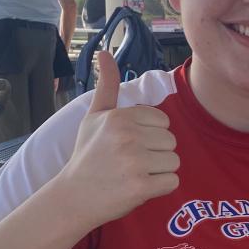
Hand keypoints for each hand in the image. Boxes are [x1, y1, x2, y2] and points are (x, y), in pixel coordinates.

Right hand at [60, 51, 179, 228]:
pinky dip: (161, 188)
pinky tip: (139, 187)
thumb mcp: (94, 116)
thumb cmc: (88, 155)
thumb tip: (104, 52)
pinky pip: (172, 182)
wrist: (74, 196)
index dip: (151, 135)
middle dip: (157, 154)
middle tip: (131, 163)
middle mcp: (127, 136)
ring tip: (135, 174)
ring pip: (174, 161)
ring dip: (160, 171)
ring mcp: (134, 162)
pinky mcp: (140, 186)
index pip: (163, 121)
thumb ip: (106, 85)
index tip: (130, 145)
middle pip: (171, 141)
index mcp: (119, 117)